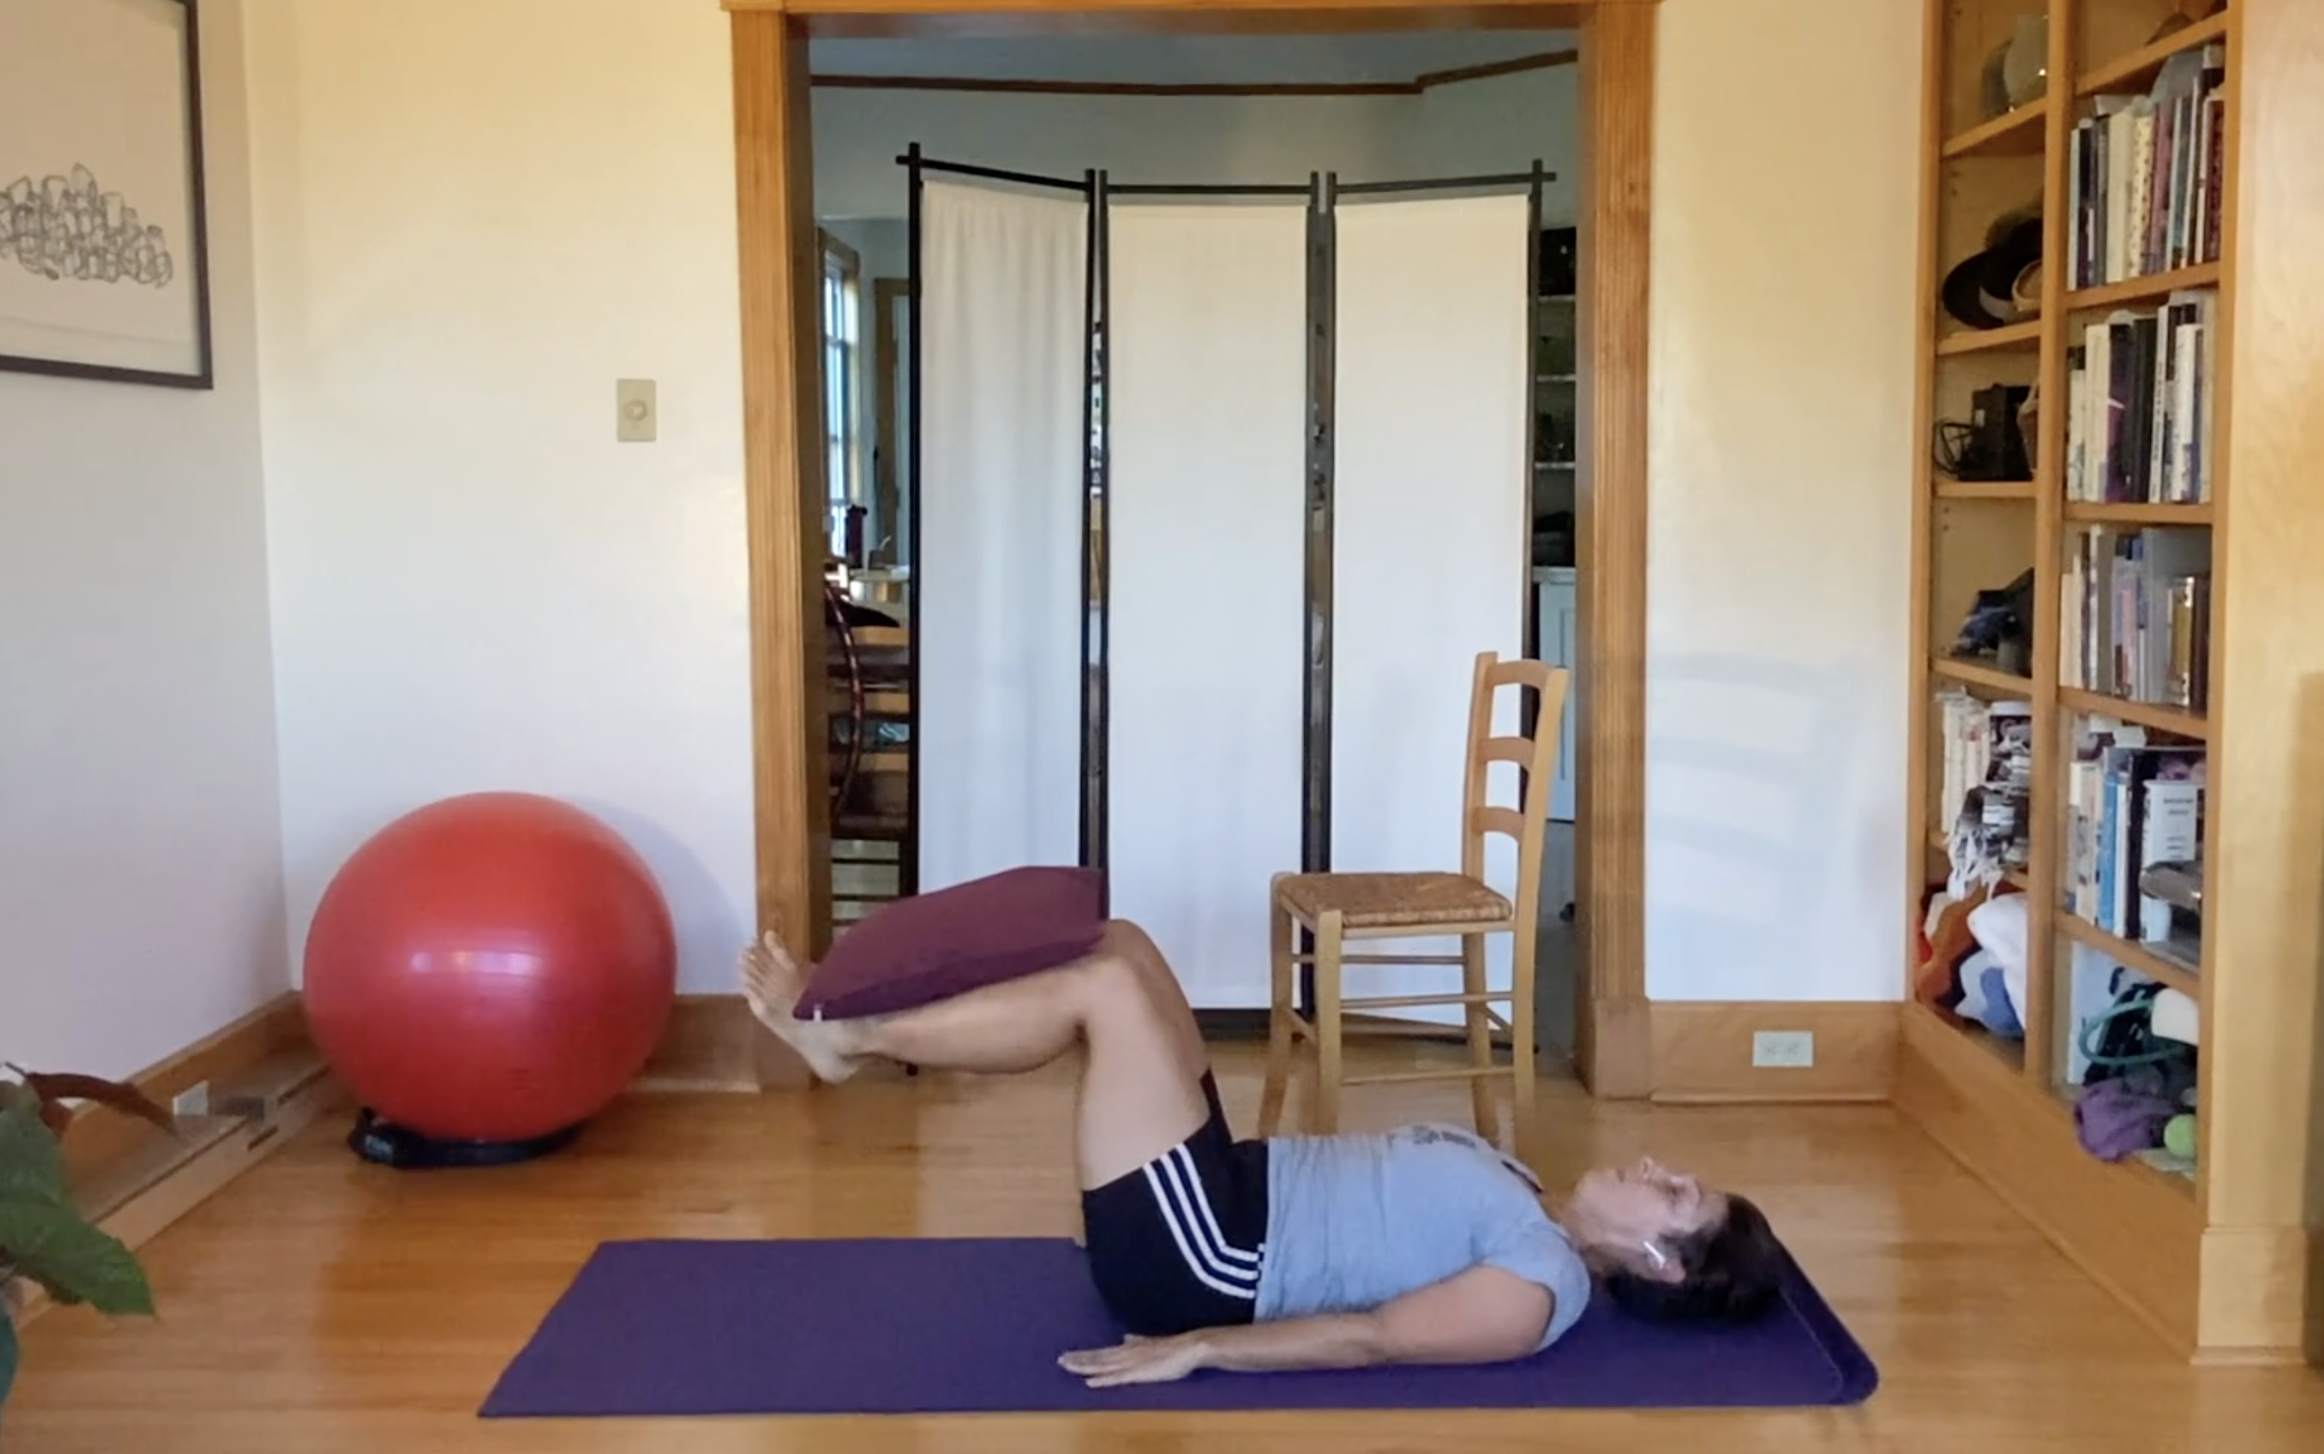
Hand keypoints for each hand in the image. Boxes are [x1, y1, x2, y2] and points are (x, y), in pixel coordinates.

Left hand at [1057, 1332, 1207, 1387]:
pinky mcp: (1138, 1373)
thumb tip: (1126, 1336)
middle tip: (1059, 1360)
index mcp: (1128, 1348)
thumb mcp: (1151, 1342)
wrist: (1189, 1347)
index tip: (1068, 1355)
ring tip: (1067, 1366)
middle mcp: (1125, 1354)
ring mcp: (1131, 1363)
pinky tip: (1090, 1382)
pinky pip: (1116, 1378)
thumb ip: (1138, 1341)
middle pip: (1097, 1358)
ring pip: (1102, 1366)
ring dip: (1084, 1367)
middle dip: (1078, 1360)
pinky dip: (1102, 1380)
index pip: (1100, 1352)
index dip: (1084, 1355)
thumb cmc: (1172, 1348)